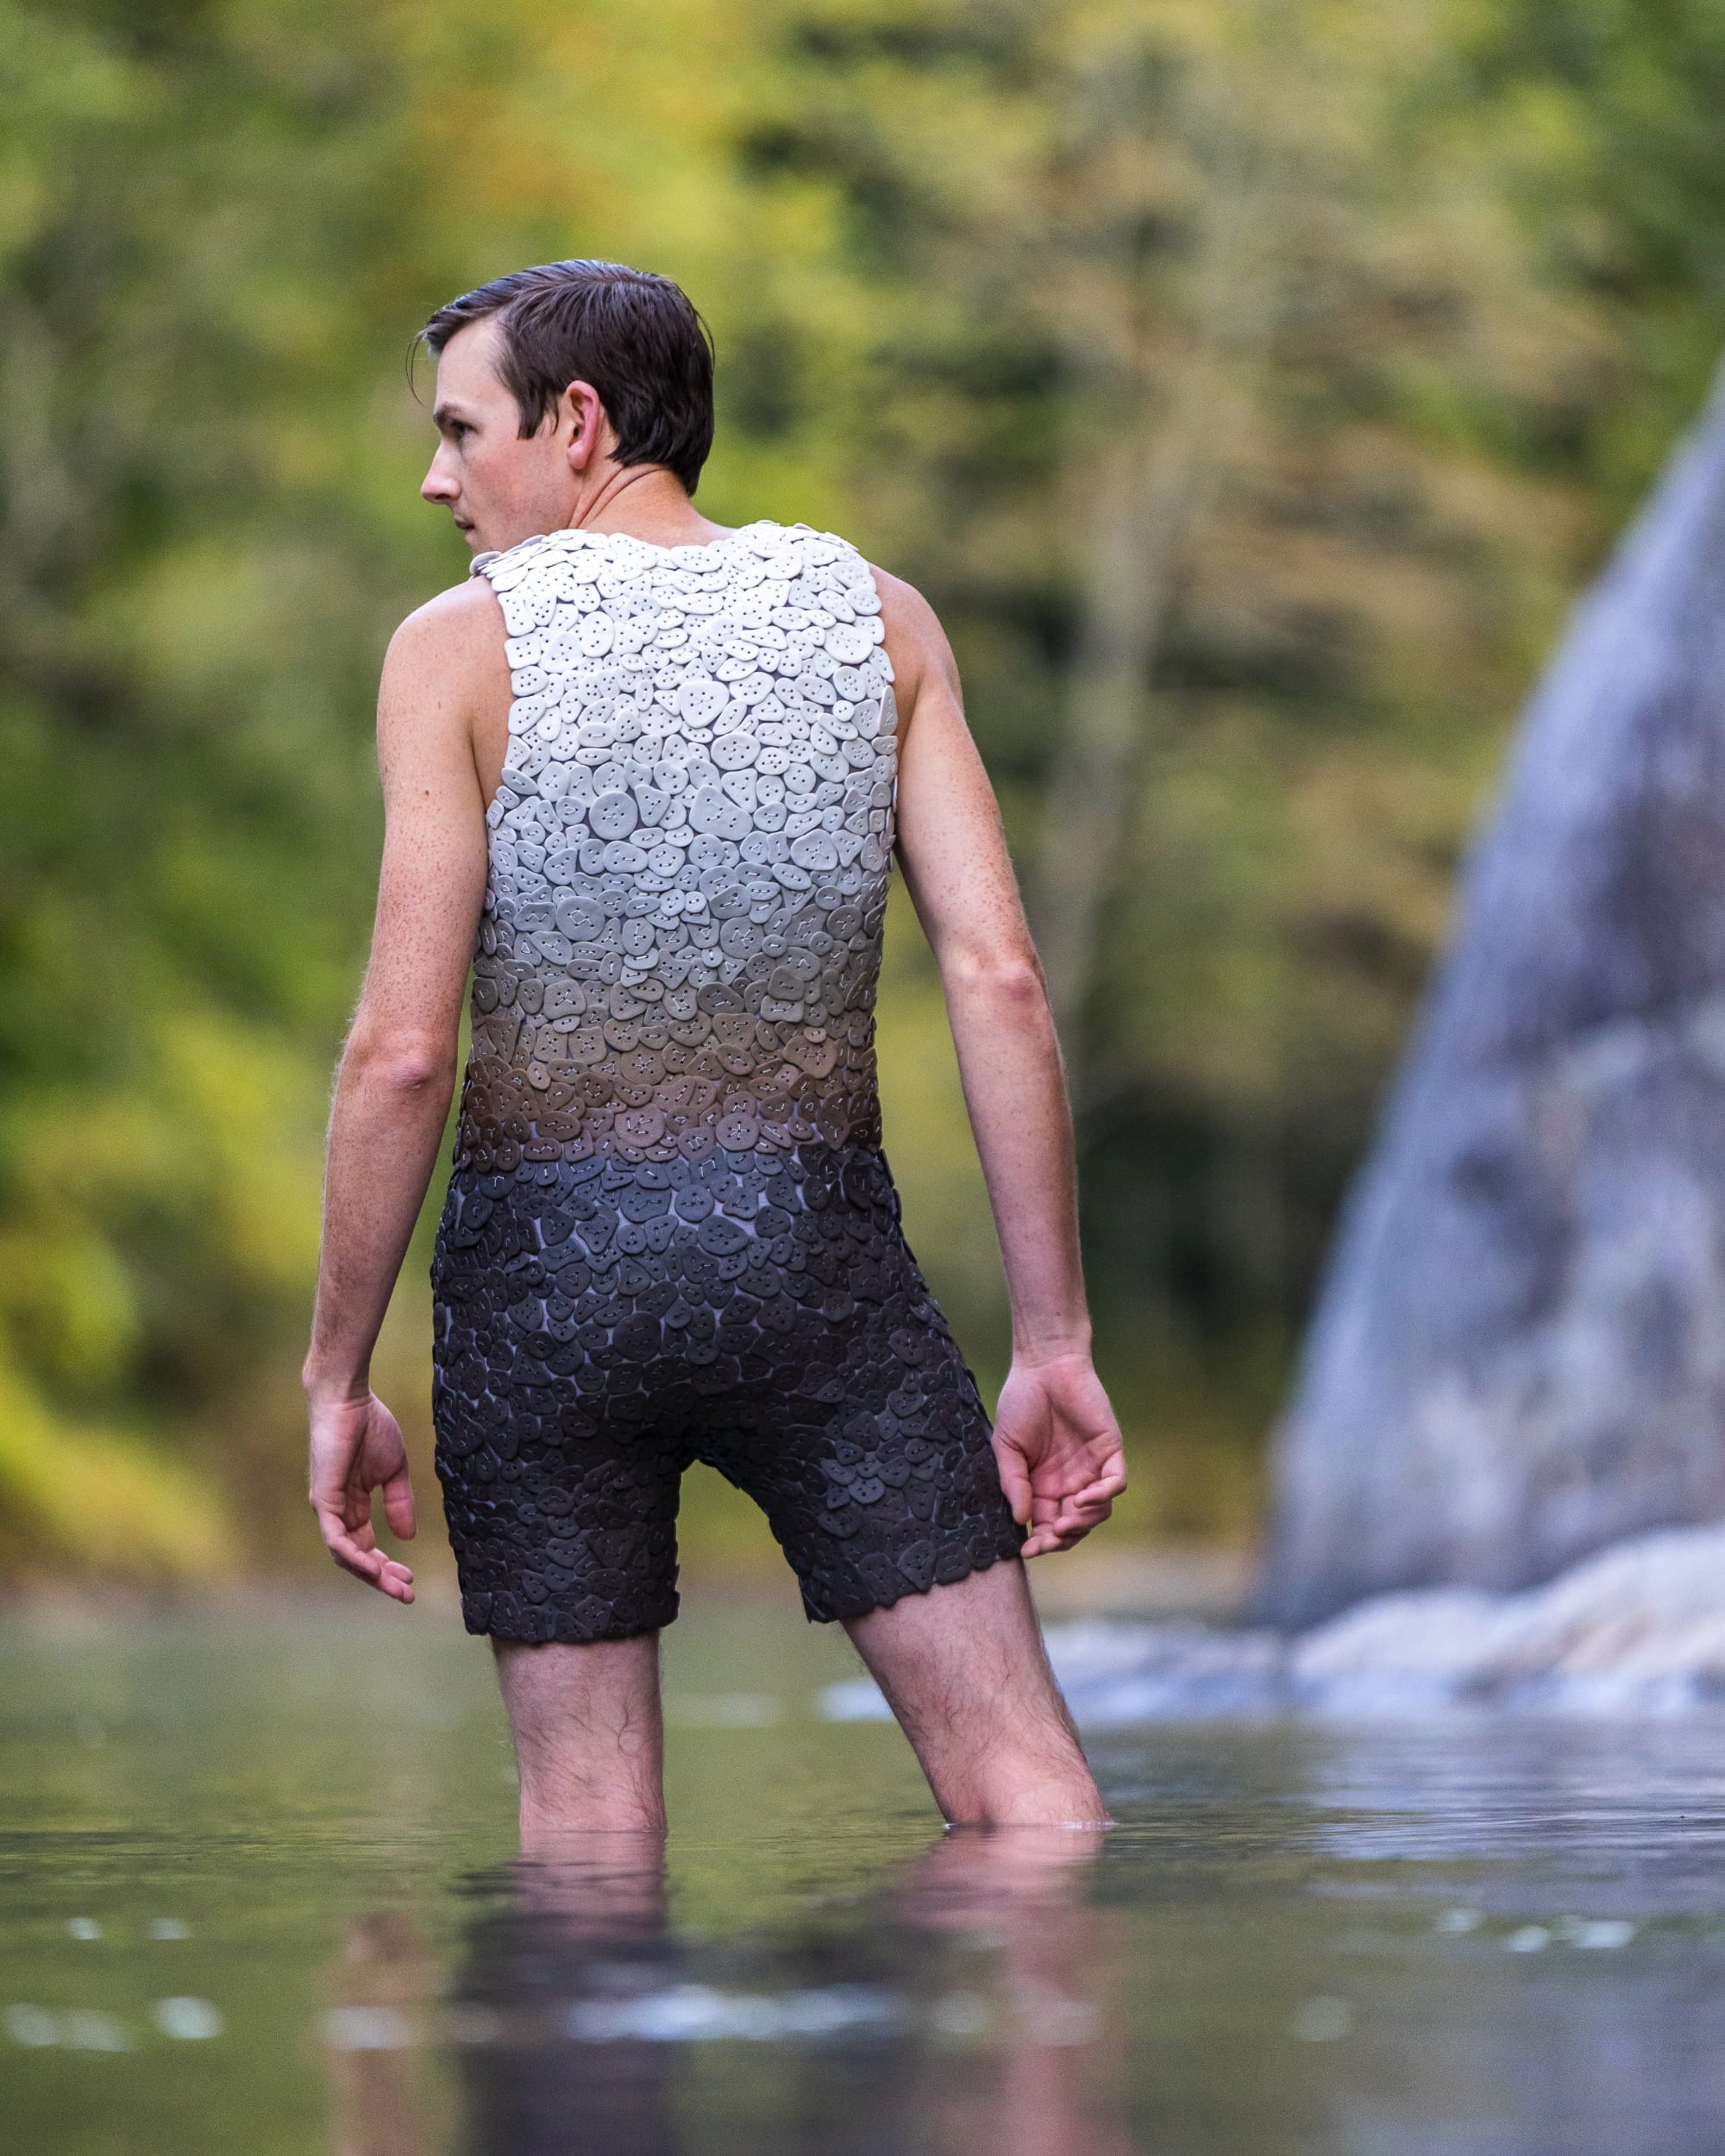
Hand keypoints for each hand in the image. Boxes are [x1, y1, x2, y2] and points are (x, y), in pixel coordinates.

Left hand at [307, 1387, 417, 1601]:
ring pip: (345, 1555)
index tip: (411, 1578)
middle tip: (406, 1594)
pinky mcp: (323, 1500)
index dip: (387, 1565)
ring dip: (371, 1574)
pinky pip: (335, 1539)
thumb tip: (407, 1536)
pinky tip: (374, 1568)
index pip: (366, 1546)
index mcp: (352, 1504)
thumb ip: (399, 1503)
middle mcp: (336, 1511)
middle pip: (356, 1557)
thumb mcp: (394, 1470)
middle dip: (381, 1578)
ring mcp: (327, 1508)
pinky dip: (354, 1557)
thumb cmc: (370, 1426)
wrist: (349, 1400)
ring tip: (396, 1586)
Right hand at [992, 1352, 1126, 1558]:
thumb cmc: (1021, 1402)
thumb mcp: (1006, 1446)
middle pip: (1074, 1525)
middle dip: (1062, 1539)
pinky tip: (1084, 1499)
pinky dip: (1102, 1497)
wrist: (1043, 1365)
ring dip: (1083, 1523)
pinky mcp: (1109, 1451)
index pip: (1047, 1524)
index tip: (1027, 1551)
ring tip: (1066, 1522)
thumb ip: (1013, 1482)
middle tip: (1048, 1541)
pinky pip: (1114, 1483)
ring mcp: (1091, 1467)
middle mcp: (1069, 1481)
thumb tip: (1020, 1521)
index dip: (1040, 1542)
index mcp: (1043, 1484)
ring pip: (1098, 1511)